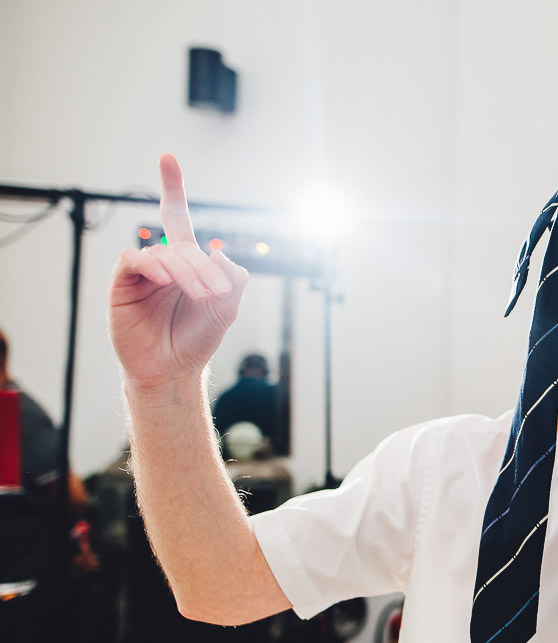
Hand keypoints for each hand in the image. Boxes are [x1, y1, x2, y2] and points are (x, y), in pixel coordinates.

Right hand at [109, 155, 247, 390]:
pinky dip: (153, 266)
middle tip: (213, 293)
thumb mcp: (229, 305)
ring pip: (164, 253)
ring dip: (186, 272)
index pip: (177, 217)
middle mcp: (163, 262)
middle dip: (202, 267)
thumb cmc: (198, 337)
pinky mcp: (122, 285)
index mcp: (186, 262)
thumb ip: (234, 275)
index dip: (173, 188)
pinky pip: (134, 261)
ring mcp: (142, 273)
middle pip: (182, 243)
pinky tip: (166, 280)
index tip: (168, 157)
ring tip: (199, 296)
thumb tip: (215, 251)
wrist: (174, 369)